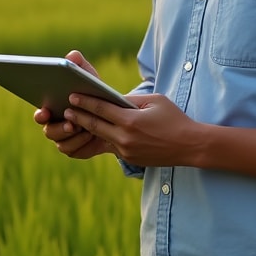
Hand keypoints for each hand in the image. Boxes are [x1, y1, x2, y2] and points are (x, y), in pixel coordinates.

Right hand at [33, 50, 113, 159]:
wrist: (111, 113)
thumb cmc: (94, 93)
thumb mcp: (89, 77)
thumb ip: (80, 66)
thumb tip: (72, 56)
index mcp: (52, 109)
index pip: (40, 114)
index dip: (40, 115)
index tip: (46, 111)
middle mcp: (54, 126)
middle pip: (49, 132)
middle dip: (60, 128)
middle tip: (71, 123)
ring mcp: (64, 140)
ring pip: (62, 144)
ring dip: (74, 137)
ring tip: (86, 129)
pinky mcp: (76, 149)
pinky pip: (75, 151)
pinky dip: (83, 145)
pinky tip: (93, 137)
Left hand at [62, 91, 200, 168]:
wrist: (189, 145)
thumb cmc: (174, 118)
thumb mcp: (155, 101)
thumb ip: (132, 100)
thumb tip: (114, 98)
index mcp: (131, 121)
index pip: (101, 109)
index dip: (85, 102)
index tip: (72, 96)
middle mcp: (125, 138)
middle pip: (95, 125)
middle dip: (79, 117)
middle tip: (65, 109)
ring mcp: (126, 151)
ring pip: (101, 137)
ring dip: (87, 129)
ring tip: (74, 121)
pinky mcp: (130, 159)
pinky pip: (112, 146)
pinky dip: (103, 137)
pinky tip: (96, 131)